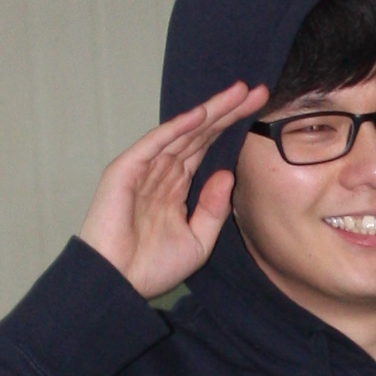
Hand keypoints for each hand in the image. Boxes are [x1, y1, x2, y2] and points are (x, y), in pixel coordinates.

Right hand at [78, 83, 269, 300]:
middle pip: (199, 134)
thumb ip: (213, 209)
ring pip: (182, 133)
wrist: (118, 284)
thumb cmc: (150, 268)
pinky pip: (154, 144)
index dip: (230, 128)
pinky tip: (201, 114)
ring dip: (209, 111)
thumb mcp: (198, 241)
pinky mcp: (126, 170)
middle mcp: (160, 173)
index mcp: (175, 187)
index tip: (257, 110)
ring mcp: (143, 169)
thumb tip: (227, 174)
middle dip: (227, 112)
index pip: (206, 149)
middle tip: (256, 91)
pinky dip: (176, 127)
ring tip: (238, 92)